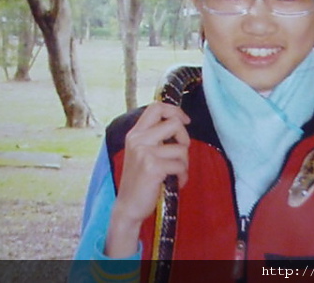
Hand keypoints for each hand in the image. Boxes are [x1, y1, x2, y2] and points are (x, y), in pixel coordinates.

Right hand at [106, 102, 190, 256]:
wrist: (128, 206)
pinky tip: (175, 183)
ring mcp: (144, 152)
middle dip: (185, 138)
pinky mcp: (153, 167)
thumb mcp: (141, 152)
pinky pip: (180, 165)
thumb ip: (154, 137)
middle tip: (181, 153)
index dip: (175, 110)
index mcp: (135, 133)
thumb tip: (179, 123)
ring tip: (176, 173)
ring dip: (184, 163)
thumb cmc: (139, 180)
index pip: (156, 107)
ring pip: (181, 148)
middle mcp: (138, 139)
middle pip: (174, 123)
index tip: (185, 120)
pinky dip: (183, 176)